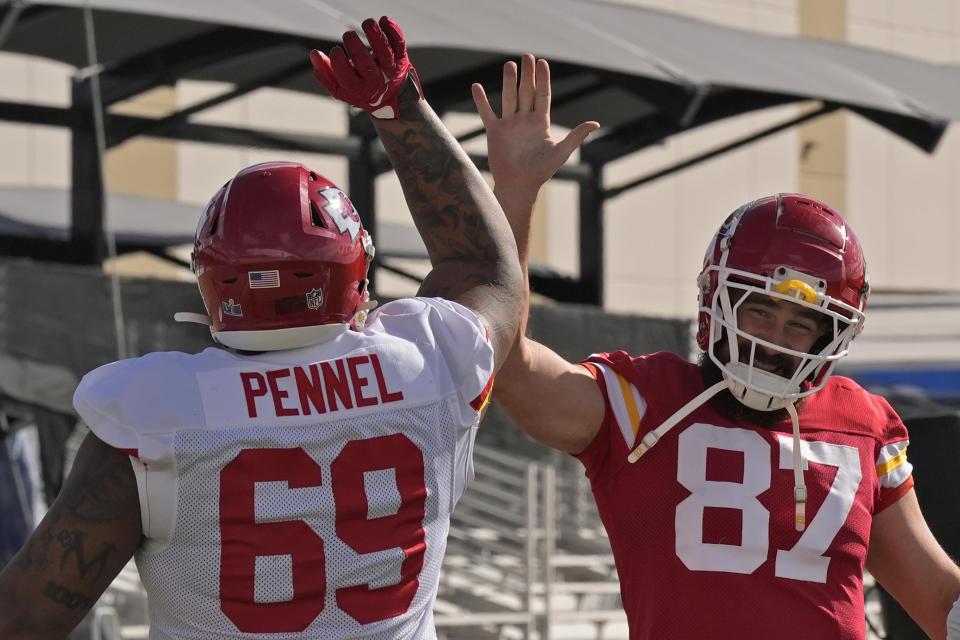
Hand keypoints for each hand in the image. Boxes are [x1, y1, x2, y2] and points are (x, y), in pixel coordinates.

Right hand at [310, 16, 422, 118]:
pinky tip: (384, 20)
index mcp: (358, 89)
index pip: (347, 77)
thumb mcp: (341, 89)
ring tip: (367, 23)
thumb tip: (314, 55)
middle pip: (366, 65)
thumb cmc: (361, 89)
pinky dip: (393, 31)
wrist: (393, 98)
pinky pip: (398, 44)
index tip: (335, 50)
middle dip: (355, 47)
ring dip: (376, 36)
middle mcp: (375, 81)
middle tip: (348, 35)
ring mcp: (389, 69)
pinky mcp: (400, 58)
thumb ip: (326, 74)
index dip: (339, 63)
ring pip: (384, 53)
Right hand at [472, 54, 598, 206]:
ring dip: (508, 82)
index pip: (543, 95)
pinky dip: (481, 101)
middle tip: (527, 55)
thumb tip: (596, 123)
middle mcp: (525, 120)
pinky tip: (476, 86)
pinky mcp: (495, 132)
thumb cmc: (541, 172)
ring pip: (509, 98)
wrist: (519, 186)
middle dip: (527, 74)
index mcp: (541, 123)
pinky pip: (487, 113)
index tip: (543, 63)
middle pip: (526, 92)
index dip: (543, 79)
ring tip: (509, 65)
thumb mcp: (561, 152)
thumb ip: (576, 136)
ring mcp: (509, 125)